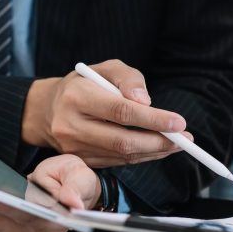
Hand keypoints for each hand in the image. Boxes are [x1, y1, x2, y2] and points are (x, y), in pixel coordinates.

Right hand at [22, 59, 191, 167]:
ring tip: (176, 144)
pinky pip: (116, 162)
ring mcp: (73, 148)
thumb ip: (129, 79)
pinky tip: (156, 149)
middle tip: (184, 139)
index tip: (179, 122)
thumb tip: (147, 102)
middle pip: (121, 140)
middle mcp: (71, 125)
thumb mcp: (105, 69)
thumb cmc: (84, 84)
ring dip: (153, 152)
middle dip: (158, 142)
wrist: (48, 109)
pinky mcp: (80, 161)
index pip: (120, 111)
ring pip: (121, 156)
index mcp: (76, 97)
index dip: (152, 119)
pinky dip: (140, 157)